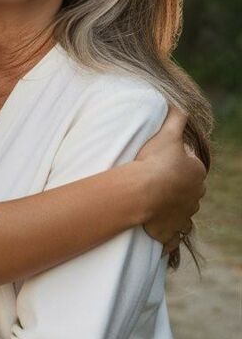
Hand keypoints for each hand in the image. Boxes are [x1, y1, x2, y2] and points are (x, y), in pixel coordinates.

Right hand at [136, 107, 206, 249]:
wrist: (141, 194)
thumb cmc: (155, 163)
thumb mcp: (167, 134)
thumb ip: (176, 118)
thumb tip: (178, 104)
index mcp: (198, 173)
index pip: (190, 166)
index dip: (174, 162)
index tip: (158, 161)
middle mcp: (195, 196)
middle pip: (186, 189)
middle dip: (174, 186)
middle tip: (152, 180)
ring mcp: (184, 216)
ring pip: (181, 211)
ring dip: (170, 207)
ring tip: (150, 201)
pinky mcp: (171, 232)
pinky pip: (172, 234)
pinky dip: (167, 231)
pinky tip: (156, 226)